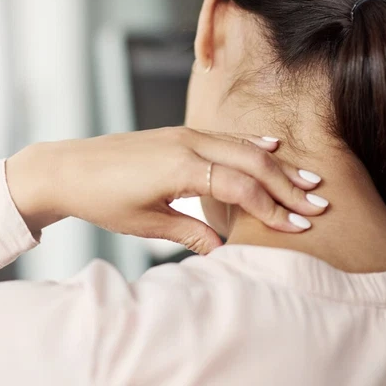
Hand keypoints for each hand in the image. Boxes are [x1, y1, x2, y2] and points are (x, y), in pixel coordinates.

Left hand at [6, 127, 326, 254]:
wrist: (67, 169)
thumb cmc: (101, 199)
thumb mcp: (145, 224)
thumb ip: (189, 233)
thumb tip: (224, 251)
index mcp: (181, 168)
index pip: (241, 186)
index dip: (272, 207)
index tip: (299, 226)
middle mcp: (188, 144)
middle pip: (253, 161)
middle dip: (288, 185)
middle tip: (319, 204)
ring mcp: (185, 135)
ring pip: (243, 146)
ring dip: (278, 164)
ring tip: (309, 181)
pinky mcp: (179, 135)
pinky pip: (225, 137)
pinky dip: (252, 143)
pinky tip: (273, 146)